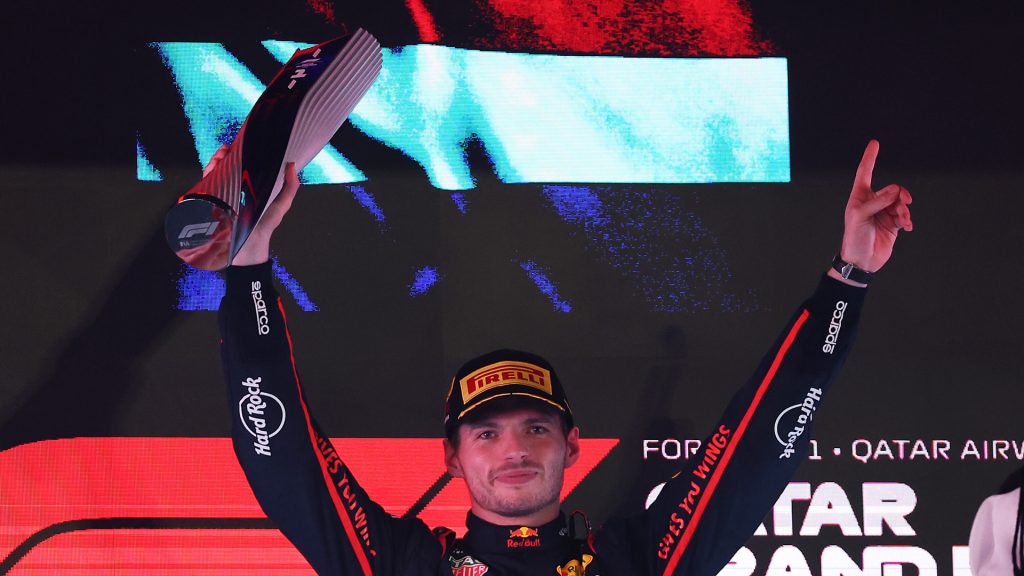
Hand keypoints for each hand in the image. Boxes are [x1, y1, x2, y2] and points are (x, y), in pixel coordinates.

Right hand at [199, 143, 300, 266]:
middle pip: (227, 167)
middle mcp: (235, 190)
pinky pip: (206, 186)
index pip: (243, 166)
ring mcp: (222, 196)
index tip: (242, 144)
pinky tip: (212, 168)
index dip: (241, 154)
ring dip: (215, 162)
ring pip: (215, 174)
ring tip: (220, 155)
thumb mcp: (281, 206)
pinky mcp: (212, 203)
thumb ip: (289, 188)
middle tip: (228, 148)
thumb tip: (293, 165)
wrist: (248, 248)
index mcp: (251, 188)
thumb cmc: (265, 227)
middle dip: (225, 155)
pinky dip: (207, 175)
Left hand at [830, 140, 912, 284]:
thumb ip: (878, 201)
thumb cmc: (854, 238)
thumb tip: (895, 190)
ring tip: (903, 220)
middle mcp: (873, 202)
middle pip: (892, 189)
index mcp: (860, 197)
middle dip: (900, 195)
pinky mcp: (892, 224)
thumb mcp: (860, 217)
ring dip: (904, 209)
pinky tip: (907, 227)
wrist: (861, 261)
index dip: (870, 157)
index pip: (866, 172)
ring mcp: (883, 213)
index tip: (874, 143)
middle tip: (903, 203)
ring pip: (901, 202)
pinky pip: (904, 215)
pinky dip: (907, 219)